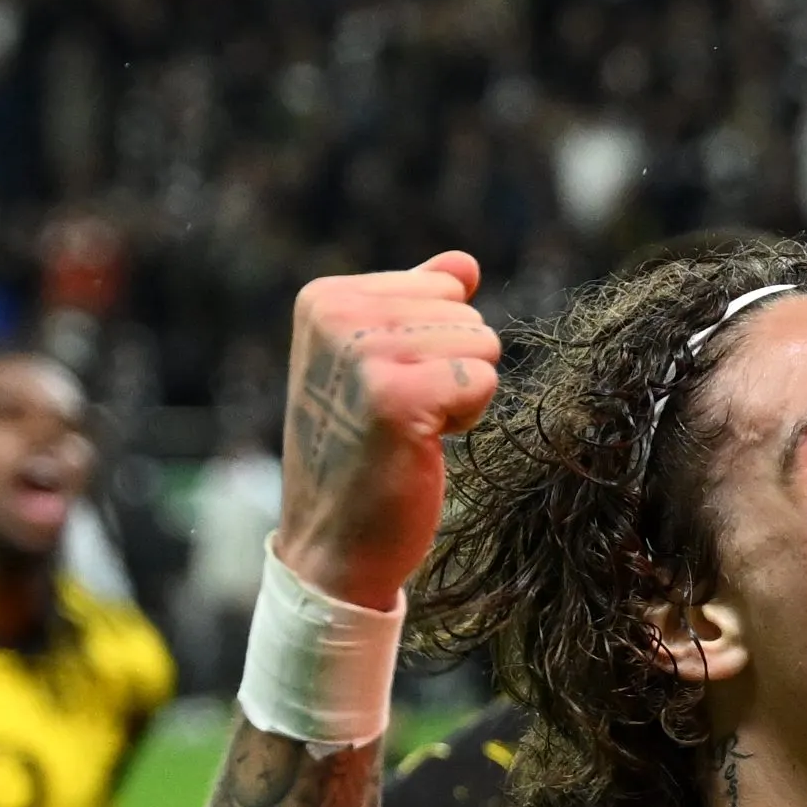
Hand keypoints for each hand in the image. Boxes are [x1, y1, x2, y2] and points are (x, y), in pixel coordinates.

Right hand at [273, 253, 502, 612]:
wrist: (334, 543)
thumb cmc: (362, 451)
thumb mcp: (380, 364)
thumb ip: (418, 307)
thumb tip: (465, 264)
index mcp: (324, 297)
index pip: (443, 286)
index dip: (435, 343)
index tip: (387, 387)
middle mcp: (335, 315)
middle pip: (466, 313)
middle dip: (451, 367)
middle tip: (399, 416)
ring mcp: (361, 354)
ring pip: (481, 343)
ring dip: (458, 394)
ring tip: (407, 429)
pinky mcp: (394, 397)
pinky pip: (481, 379)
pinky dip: (466, 417)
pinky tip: (420, 443)